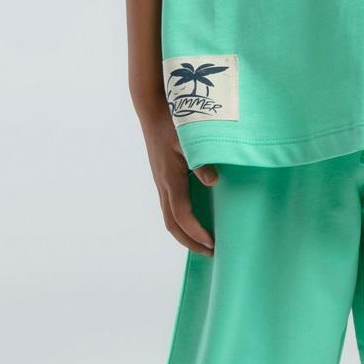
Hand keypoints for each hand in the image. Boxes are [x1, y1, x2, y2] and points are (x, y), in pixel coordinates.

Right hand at [137, 102, 220, 255]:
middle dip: (190, 241)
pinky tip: (195, 221)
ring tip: (204, 243)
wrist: (151, 110)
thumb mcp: (189, 139)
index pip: (181, 215)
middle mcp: (163, 185)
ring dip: (185, 234)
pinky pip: (170, 207)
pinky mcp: (163, 178)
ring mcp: (161, 182)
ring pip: (169, 217)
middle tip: (211, 252)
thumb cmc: (172, 122)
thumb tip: (212, 180)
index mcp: (170, 179)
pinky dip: (181, 221)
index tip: (212, 243)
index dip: (196, 232)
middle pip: (172, 224)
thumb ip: (201, 160)